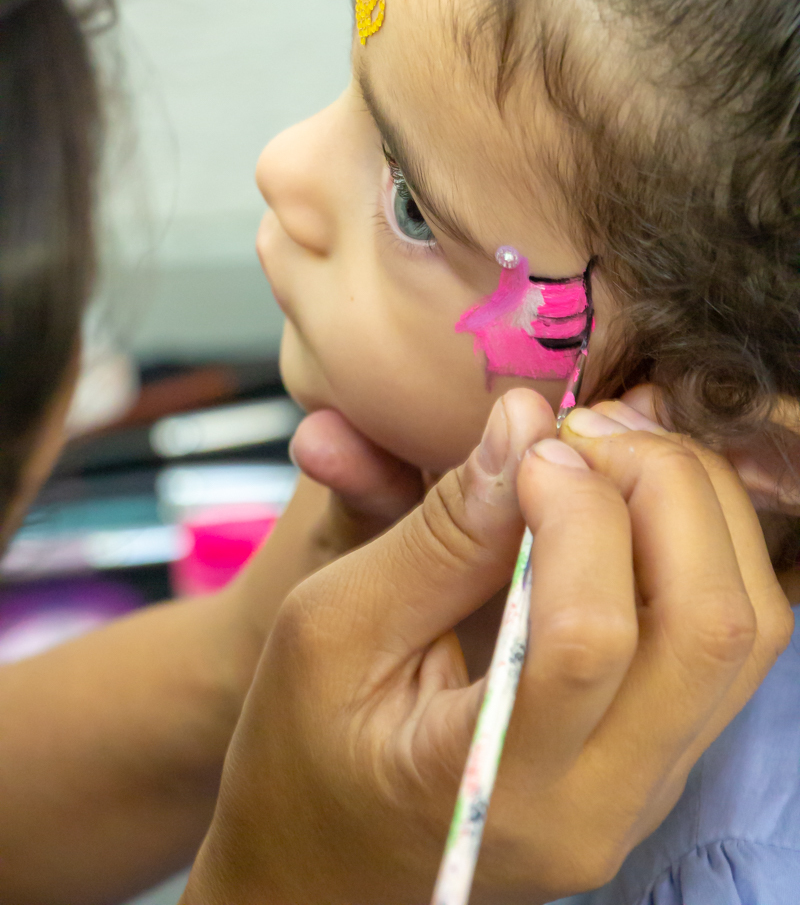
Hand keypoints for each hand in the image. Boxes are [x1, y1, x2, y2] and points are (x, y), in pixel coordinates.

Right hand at [182, 391, 792, 904]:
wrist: (324, 863)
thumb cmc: (300, 751)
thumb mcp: (329, 627)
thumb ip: (438, 533)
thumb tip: (525, 427)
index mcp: (499, 786)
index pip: (593, 634)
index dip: (578, 510)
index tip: (524, 450)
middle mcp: (604, 802)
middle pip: (711, 626)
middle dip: (666, 489)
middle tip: (584, 433)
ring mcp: (647, 786)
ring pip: (750, 630)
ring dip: (699, 510)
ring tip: (610, 453)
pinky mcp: (661, 758)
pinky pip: (732, 644)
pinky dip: (704, 546)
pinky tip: (631, 496)